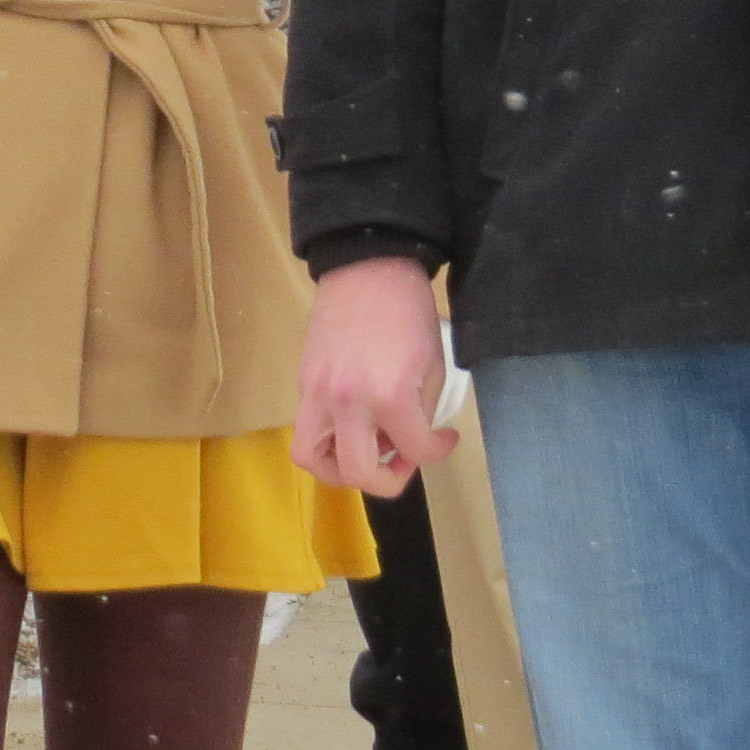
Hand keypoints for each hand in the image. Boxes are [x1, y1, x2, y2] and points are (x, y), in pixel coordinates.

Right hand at [293, 257, 460, 500]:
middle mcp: (348, 403)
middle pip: (358, 473)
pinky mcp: (304, 383)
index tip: (445, 439)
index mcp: (391, 396)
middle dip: (387, 480)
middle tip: (402, 461)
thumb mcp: (432, 365)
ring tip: (364, 456)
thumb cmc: (409, 312)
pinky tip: (349, 429)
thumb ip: (422, 411)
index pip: (415, 451)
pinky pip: (306, 430)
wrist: (367, 268)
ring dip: (340, 471)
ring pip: (313, 460)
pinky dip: (326, 443)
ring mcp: (318, 394)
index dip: (438, 451)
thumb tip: (409, 439)